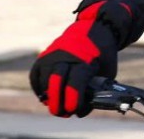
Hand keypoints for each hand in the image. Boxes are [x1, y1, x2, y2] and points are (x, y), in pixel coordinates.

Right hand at [29, 0, 130, 116]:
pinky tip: (44, 96)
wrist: (96, 28)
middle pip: (56, 81)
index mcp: (85, 60)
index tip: (74, 111)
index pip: (75, 83)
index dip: (74, 100)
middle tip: (62, 114)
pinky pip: (35, 73)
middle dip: (57, 102)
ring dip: (47, 96)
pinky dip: (37, 87)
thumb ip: (96, 89)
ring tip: (55, 106)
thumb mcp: (108, 71)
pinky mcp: (45, 54)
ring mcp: (53, 54)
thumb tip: (82, 110)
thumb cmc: (103, 54)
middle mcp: (66, 56)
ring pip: (44, 79)